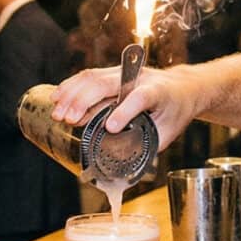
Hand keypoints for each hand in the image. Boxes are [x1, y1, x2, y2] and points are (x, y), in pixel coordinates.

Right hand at [50, 64, 198, 149]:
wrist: (183, 87)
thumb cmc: (175, 111)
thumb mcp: (169, 132)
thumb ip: (146, 146)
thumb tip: (121, 168)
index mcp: (158, 91)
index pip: (140, 97)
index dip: (125, 111)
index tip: (111, 127)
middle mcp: (139, 77)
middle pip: (107, 83)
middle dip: (84, 101)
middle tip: (67, 120)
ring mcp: (124, 73)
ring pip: (94, 77)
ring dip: (72, 94)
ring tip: (58, 113)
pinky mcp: (113, 74)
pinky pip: (89, 76)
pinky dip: (71, 86)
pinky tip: (57, 97)